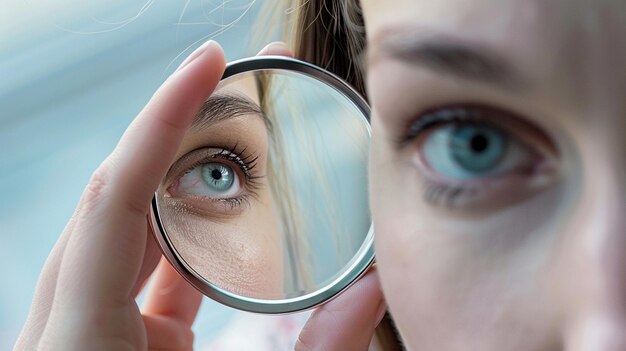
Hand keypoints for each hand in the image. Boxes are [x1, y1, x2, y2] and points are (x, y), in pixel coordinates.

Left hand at [15, 40, 384, 350]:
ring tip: (229, 151)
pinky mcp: (103, 344)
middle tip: (229, 95)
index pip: (115, 196)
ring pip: (121, 232)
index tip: (204, 63)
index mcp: (79, 342)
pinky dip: (178, 245)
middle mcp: (65, 328)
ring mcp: (80, 334)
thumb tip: (374, 291)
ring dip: (176, 189)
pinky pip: (136, 274)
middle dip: (174, 140)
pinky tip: (215, 232)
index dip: (161, 118)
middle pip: (113, 200)